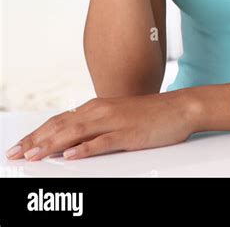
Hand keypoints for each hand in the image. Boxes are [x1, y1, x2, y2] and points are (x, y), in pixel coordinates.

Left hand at [5, 91, 199, 160]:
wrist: (179, 107)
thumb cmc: (149, 115)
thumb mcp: (116, 117)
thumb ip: (94, 127)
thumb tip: (70, 142)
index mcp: (96, 107)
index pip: (59, 121)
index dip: (37, 134)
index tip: (19, 147)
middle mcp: (100, 111)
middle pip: (60, 126)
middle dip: (35, 141)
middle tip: (16, 154)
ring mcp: (113, 121)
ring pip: (75, 133)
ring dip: (51, 145)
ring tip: (33, 156)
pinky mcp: (127, 134)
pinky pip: (102, 142)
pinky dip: (84, 149)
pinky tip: (71, 156)